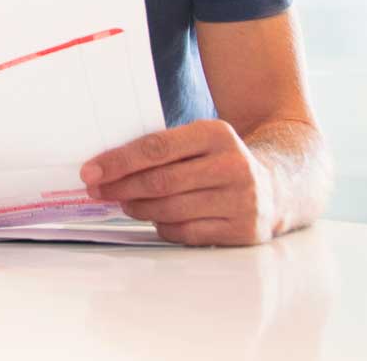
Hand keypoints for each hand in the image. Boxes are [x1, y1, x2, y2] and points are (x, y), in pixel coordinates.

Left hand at [81, 119, 278, 245]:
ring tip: (123, 202)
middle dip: (120, 187)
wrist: (277, 186)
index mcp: (216, 134)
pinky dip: (162, 227)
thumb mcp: (197, 140)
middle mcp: (232, 165)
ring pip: (171, 209)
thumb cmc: (218, 161)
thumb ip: (160, 148)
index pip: (155, 148)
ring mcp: (241, 200)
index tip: (90, 171)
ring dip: (137, 208)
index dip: (118, 161)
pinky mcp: (242, 230)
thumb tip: (104, 165)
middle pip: (160, 181)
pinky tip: (154, 218)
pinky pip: (186, 233)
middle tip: (96, 190)